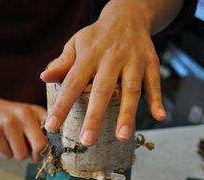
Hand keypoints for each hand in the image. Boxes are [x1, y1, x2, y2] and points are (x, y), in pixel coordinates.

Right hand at [0, 86, 46, 160]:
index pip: (53, 133)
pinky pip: (7, 155)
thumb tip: (52, 151)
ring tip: (14, 143)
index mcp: (36, 111)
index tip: (48, 151)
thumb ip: (43, 129)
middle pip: (40, 146)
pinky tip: (4, 142)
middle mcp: (24, 115)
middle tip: (33, 154)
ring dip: (19, 154)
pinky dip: (6, 153)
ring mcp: (9, 123)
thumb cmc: (11, 116)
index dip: (51, 146)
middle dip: (37, 155)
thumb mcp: (30, 115)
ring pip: (22, 155)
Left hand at [41, 0, 165, 145]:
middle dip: (95, 117)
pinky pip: (154, 84)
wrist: (128, 14)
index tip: (52, 126)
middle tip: (88, 141)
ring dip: (127, 114)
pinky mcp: (151, 63)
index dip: (62, 105)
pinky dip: (158, 100)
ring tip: (122, 137)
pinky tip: (159, 117)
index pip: (72, 83)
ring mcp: (133, 61)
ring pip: (131, 90)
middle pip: (102, 90)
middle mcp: (111, 58)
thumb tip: (44, 77)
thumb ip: (63, 62)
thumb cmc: (97, 37)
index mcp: (89, 55)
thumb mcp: (76, 44)